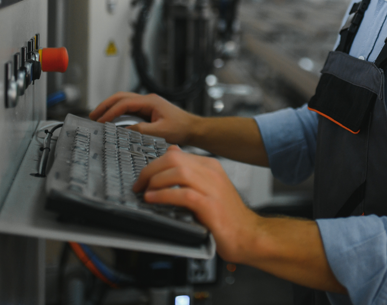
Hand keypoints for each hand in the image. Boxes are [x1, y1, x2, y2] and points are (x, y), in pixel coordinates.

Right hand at [89, 92, 198, 144]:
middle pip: (121, 97)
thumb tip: (125, 130)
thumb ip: (142, 130)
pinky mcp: (147, 110)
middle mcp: (148, 100)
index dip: (111, 111)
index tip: (101, 121)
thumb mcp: (161, 131)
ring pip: (123, 101)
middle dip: (105, 105)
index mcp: (150, 101)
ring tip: (98, 117)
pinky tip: (111, 120)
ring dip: (110, 108)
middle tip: (93, 116)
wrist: (192, 129)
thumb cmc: (181, 128)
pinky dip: (117, 112)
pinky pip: (128, 108)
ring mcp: (147, 104)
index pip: (125, 103)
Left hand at [133, 146, 256, 261]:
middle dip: (150, 170)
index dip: (153, 165)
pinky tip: (154, 200)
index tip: (143, 178)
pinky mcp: (210, 206)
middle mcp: (212, 173)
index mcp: (210, 166)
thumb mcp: (208, 186)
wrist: (247, 234)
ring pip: (178, 172)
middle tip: (139, 185)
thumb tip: (172, 151)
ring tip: (145, 193)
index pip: (175, 154)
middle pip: (174, 159)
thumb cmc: (226, 215)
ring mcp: (213, 188)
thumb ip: (190, 170)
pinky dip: (164, 195)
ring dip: (156, 181)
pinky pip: (183, 194)